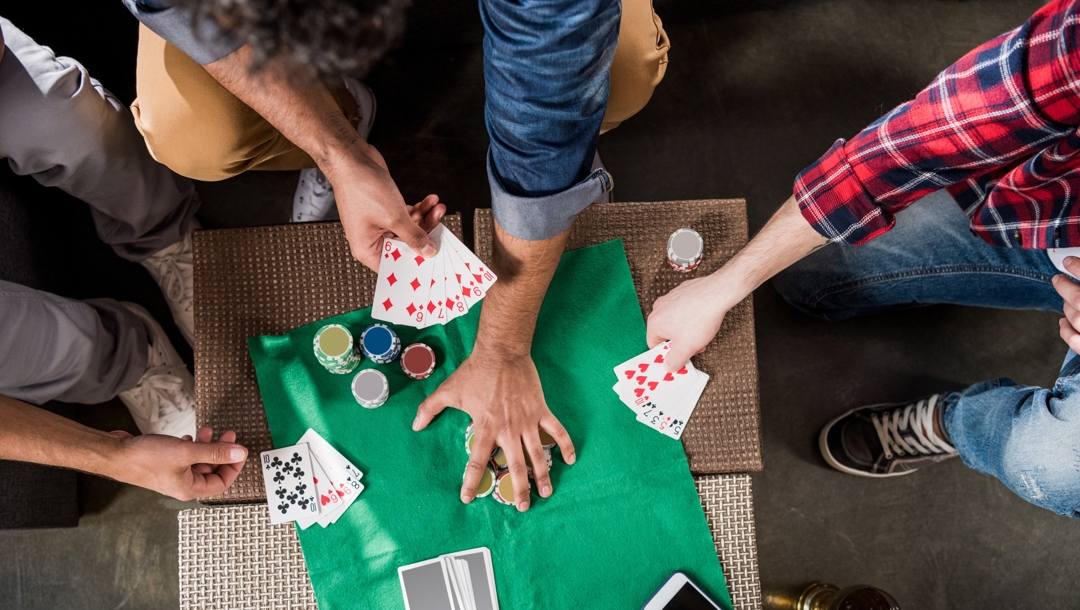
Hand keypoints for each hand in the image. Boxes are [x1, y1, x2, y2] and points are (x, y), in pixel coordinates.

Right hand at [107, 427, 247, 500]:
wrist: (114, 454)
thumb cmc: (144, 458)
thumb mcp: (186, 452)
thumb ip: (214, 452)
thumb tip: (239, 453)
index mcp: (190, 488)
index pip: (222, 483)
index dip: (234, 466)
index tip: (240, 450)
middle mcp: (183, 484)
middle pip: (212, 470)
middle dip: (221, 451)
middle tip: (229, 435)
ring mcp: (173, 474)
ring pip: (198, 460)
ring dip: (206, 446)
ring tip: (209, 431)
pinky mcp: (164, 463)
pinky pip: (185, 456)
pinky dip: (191, 445)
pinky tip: (188, 436)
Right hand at [325, 145, 445, 269]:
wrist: (351, 158)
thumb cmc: (361, 187)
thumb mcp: (394, 217)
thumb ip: (413, 236)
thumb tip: (428, 251)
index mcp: (366, 249)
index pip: (395, 266)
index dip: (415, 263)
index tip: (435, 259)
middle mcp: (371, 239)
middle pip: (405, 246)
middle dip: (425, 234)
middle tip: (442, 228)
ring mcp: (378, 224)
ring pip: (408, 228)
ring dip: (425, 218)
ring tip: (438, 208)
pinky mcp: (385, 210)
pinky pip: (406, 215)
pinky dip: (419, 208)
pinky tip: (430, 200)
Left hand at [412, 349, 575, 511]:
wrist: (502, 352)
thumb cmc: (475, 371)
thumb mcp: (448, 391)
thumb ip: (430, 409)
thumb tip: (414, 425)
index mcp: (485, 427)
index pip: (477, 462)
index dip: (471, 482)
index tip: (467, 498)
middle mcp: (508, 429)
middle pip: (515, 467)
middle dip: (519, 490)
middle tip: (523, 507)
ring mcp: (527, 421)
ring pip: (538, 455)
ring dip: (543, 476)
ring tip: (546, 493)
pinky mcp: (541, 410)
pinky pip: (557, 431)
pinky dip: (566, 445)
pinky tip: (570, 460)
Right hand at [647, 272, 733, 369]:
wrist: (717, 293)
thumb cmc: (700, 318)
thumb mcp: (686, 348)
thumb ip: (674, 361)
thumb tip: (668, 366)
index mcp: (654, 322)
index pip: (654, 345)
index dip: (668, 353)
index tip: (679, 356)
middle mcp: (658, 308)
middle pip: (665, 333)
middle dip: (680, 342)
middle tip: (694, 346)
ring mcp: (670, 298)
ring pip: (675, 321)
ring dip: (686, 331)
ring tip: (701, 333)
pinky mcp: (681, 291)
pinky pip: (683, 309)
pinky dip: (691, 316)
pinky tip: (702, 319)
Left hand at [1053, 257, 1079, 350]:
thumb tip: (1076, 273)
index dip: (1078, 267)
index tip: (1068, 261)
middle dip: (1066, 287)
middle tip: (1057, 279)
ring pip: (1076, 317)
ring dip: (1067, 306)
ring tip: (1064, 299)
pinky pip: (1075, 341)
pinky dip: (1066, 330)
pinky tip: (1062, 322)